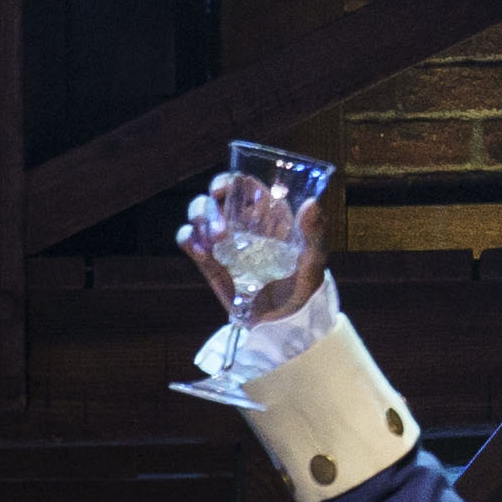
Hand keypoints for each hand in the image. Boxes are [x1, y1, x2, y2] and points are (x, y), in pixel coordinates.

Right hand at [180, 165, 325, 328]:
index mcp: (267, 211)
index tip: (221, 190)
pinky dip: (188, 240)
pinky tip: (199, 253)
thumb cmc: (302, 285)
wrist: (282, 321)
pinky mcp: (208, 259)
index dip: (228, 180)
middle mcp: (242, 220)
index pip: (243, 184)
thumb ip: (314, 233)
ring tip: (213, 244)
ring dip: (199, 221)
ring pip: (199, 212)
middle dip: (209, 207)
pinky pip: (188, 239)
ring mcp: (223, 239)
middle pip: (214, 197)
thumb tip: (311, 204)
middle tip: (219, 231)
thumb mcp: (314, 260)